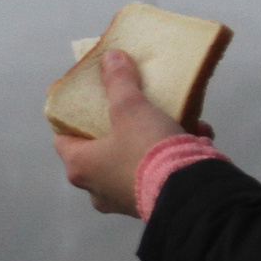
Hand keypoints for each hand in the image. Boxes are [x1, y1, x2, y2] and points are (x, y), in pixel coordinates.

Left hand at [54, 50, 200, 215]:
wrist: (192, 192)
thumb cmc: (145, 149)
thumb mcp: (130, 106)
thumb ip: (118, 80)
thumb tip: (111, 56)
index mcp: (80, 167)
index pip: (63, 139)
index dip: (71, 117)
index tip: (85, 100)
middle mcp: (98, 189)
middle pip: (102, 147)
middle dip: (121, 125)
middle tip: (130, 107)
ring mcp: (125, 200)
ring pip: (136, 159)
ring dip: (156, 137)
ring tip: (174, 117)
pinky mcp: (155, 203)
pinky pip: (160, 172)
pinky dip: (175, 154)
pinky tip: (198, 136)